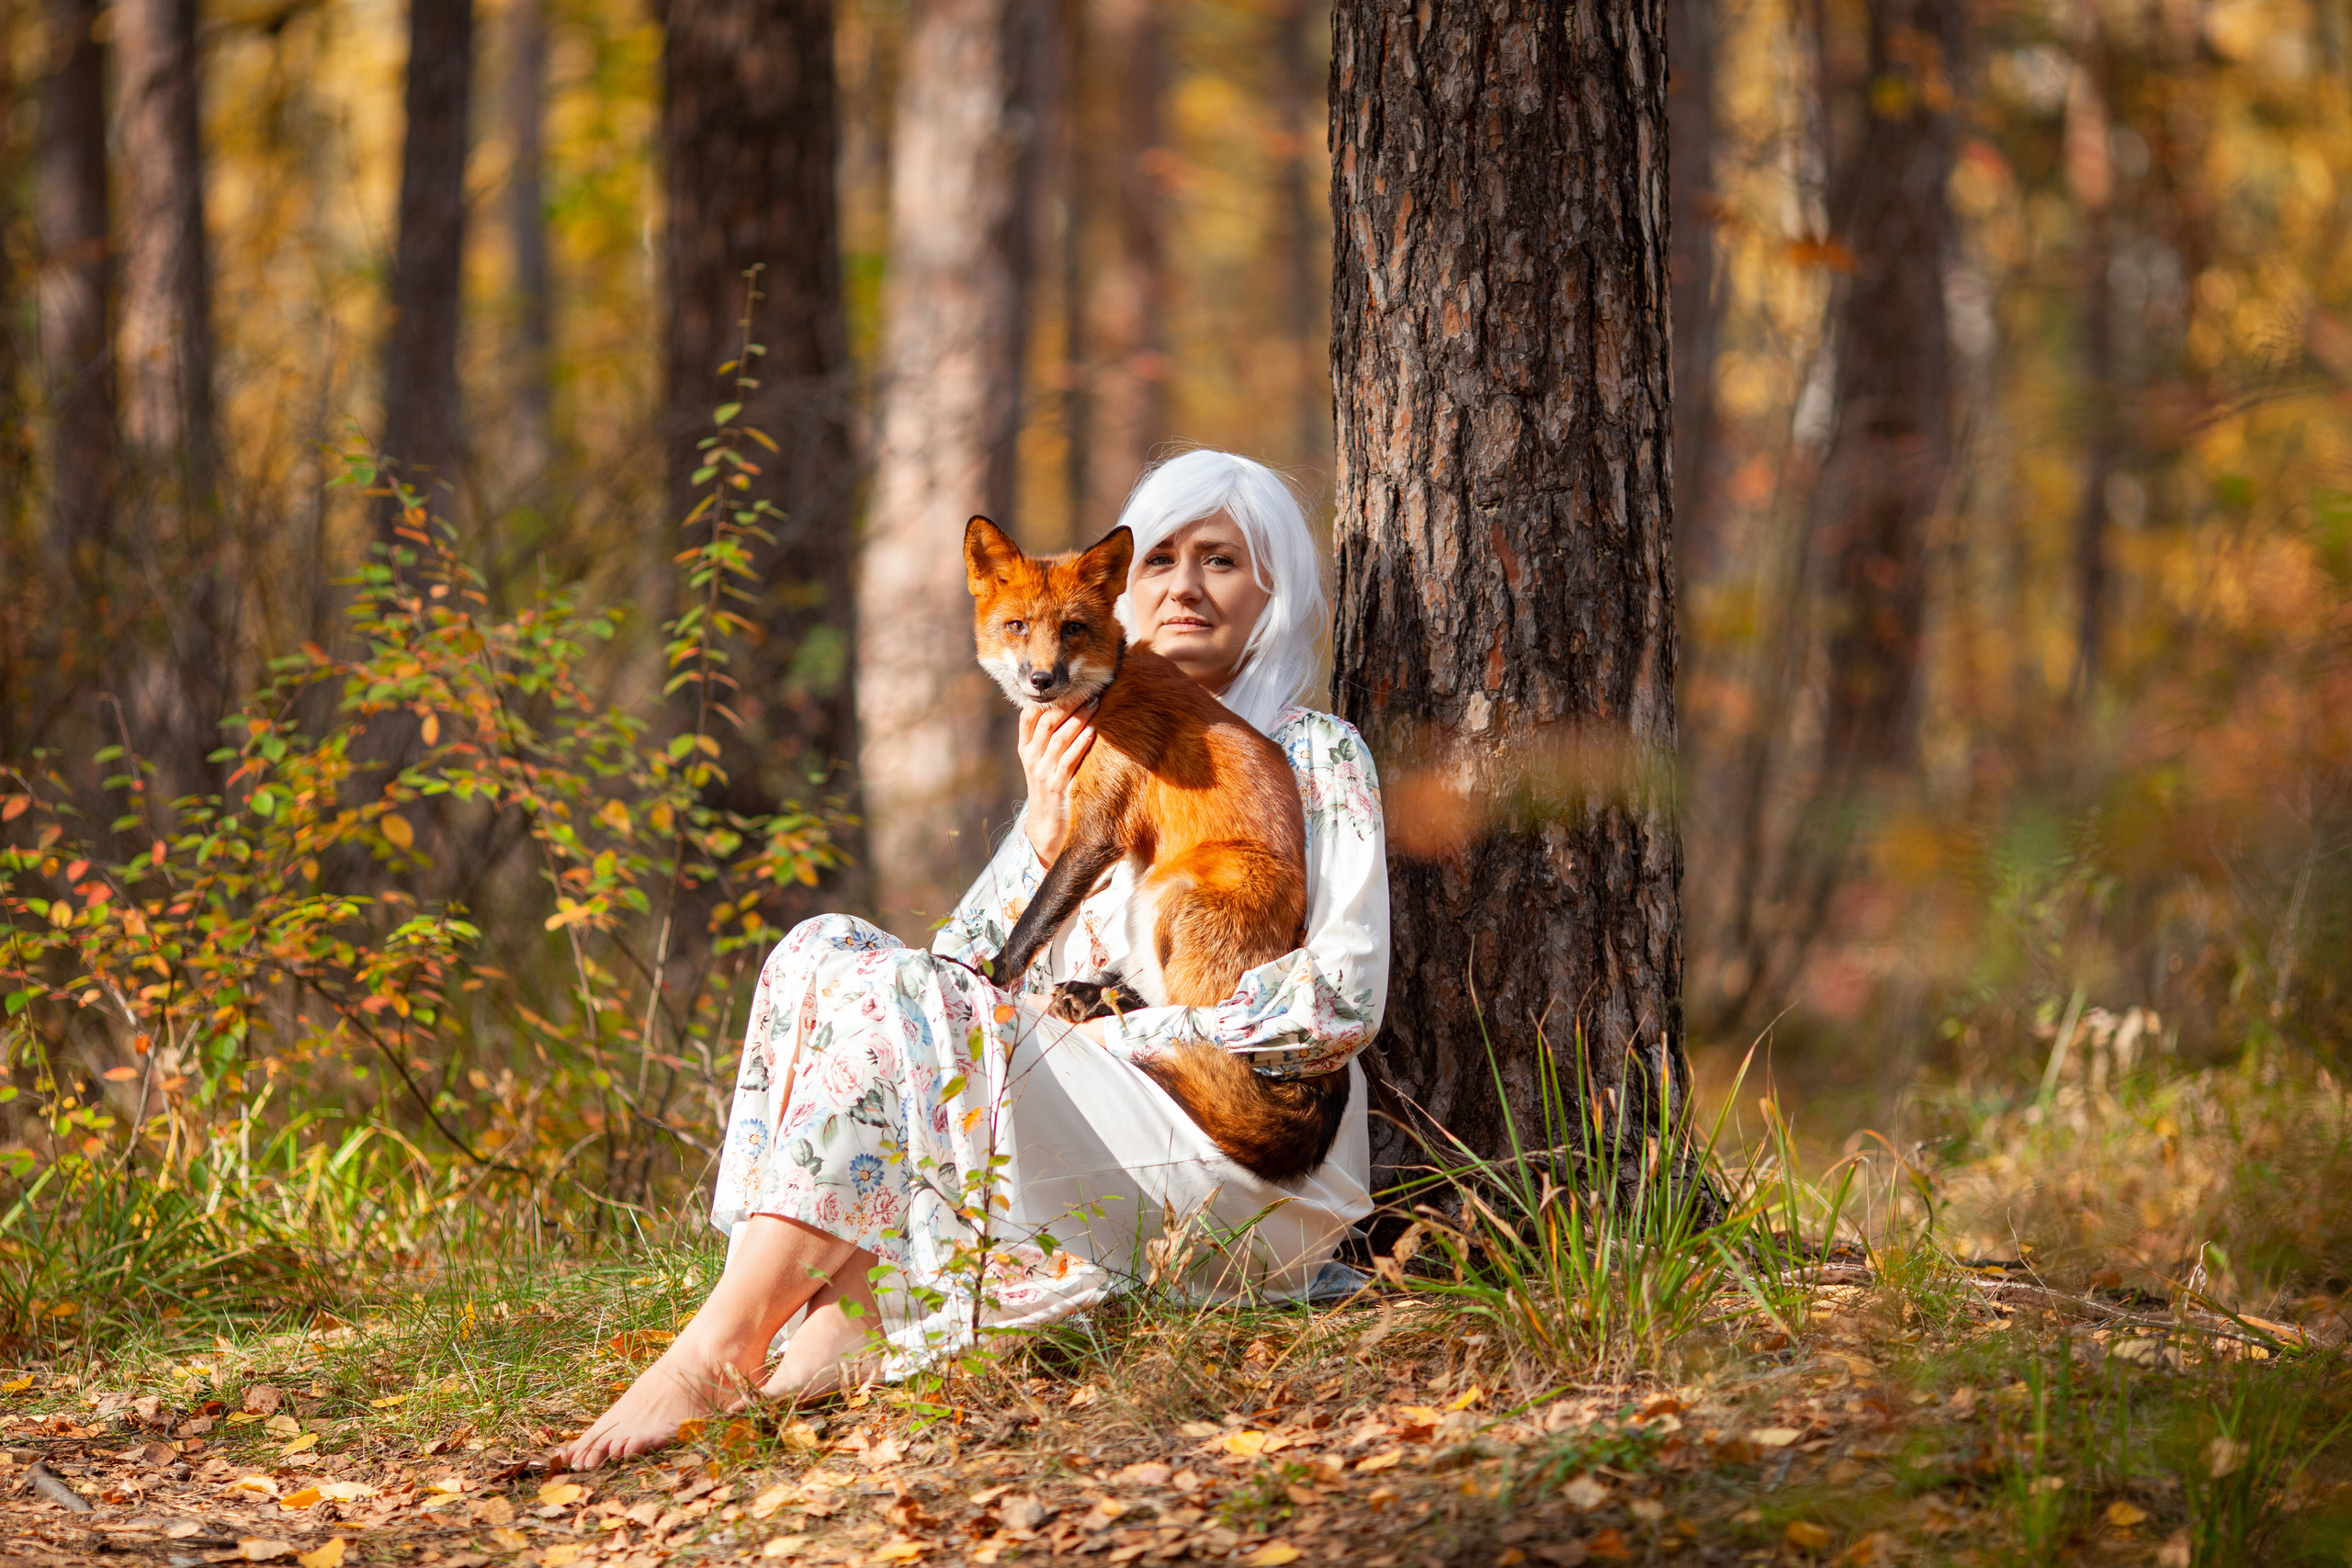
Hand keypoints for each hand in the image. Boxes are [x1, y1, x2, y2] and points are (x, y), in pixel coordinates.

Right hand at [1019, 699, 1096, 863]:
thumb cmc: (1050, 788)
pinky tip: (1092, 731)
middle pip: (1047, 722)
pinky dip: (1080, 744)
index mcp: (1025, 748)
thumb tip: (1069, 710)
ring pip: (1059, 738)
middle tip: (1087, 690)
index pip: (1028, 716)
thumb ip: (1049, 739)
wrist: (1046, 826)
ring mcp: (1042, 772)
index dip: (1046, 699)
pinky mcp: (1056, 786)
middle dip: (1068, 704)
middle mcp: (1031, 758)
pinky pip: (1068, 760)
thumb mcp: (1042, 762)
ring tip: (1094, 704)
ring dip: (1078, 719)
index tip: (1065, 685)